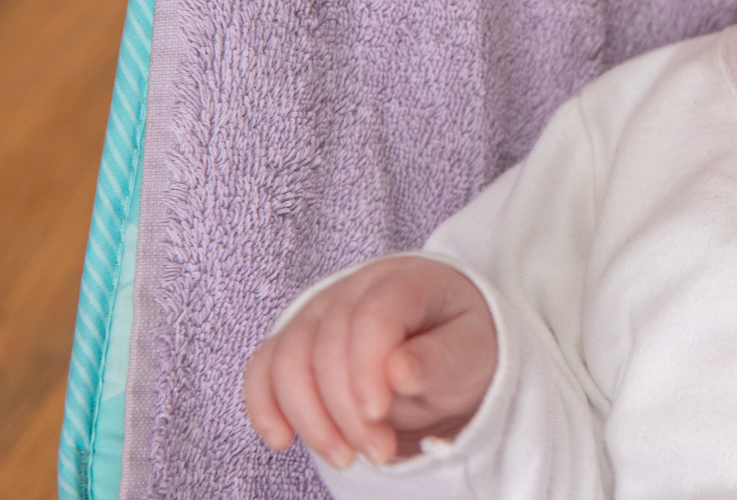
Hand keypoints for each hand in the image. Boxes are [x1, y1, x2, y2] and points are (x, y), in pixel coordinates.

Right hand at [244, 255, 497, 468]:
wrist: (447, 340)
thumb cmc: (462, 342)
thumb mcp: (472, 350)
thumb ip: (440, 359)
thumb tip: (399, 373)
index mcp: (407, 281)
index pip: (373, 314)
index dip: (366, 368)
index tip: (379, 415)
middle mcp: (355, 288)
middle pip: (327, 345)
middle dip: (346, 411)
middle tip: (379, 451)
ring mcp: (320, 311)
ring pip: (288, 358)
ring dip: (309, 418)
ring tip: (345, 456)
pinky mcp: (297, 339)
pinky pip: (264, 367)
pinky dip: (264, 405)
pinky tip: (282, 440)